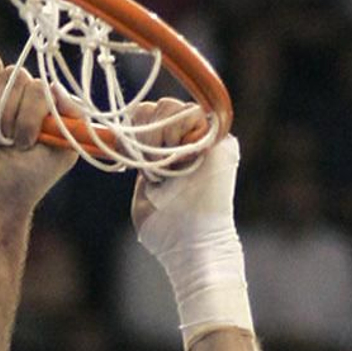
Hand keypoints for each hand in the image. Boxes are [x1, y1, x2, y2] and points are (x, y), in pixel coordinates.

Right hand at [0, 50, 76, 212]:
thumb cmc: (26, 179)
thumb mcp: (61, 153)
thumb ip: (71, 117)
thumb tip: (56, 86)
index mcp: (42, 101)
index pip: (40, 85)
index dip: (31, 113)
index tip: (26, 143)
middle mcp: (16, 90)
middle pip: (15, 75)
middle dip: (7, 114)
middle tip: (1, 143)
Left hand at [129, 100, 226, 238]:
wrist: (193, 245)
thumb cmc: (168, 232)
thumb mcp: (145, 197)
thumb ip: (142, 170)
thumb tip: (131, 147)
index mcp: (170, 153)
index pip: (145, 117)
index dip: (134, 132)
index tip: (135, 162)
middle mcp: (189, 141)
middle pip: (155, 106)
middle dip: (145, 136)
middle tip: (153, 169)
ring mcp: (205, 137)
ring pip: (169, 105)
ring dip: (158, 138)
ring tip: (166, 169)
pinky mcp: (220, 138)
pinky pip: (191, 112)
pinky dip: (176, 135)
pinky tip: (180, 162)